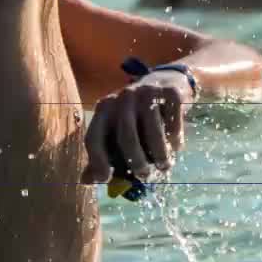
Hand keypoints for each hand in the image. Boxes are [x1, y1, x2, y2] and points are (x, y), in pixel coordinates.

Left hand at [80, 69, 194, 184]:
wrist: (169, 81)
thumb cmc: (138, 114)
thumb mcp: (118, 129)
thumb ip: (103, 153)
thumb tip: (86, 180)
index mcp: (105, 108)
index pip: (94, 136)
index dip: (97, 161)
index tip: (106, 179)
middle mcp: (123, 97)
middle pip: (126, 136)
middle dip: (136, 161)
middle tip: (144, 175)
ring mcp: (147, 92)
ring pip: (152, 131)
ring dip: (160, 154)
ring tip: (164, 166)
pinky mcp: (170, 92)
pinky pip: (172, 122)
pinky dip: (175, 139)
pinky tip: (175, 146)